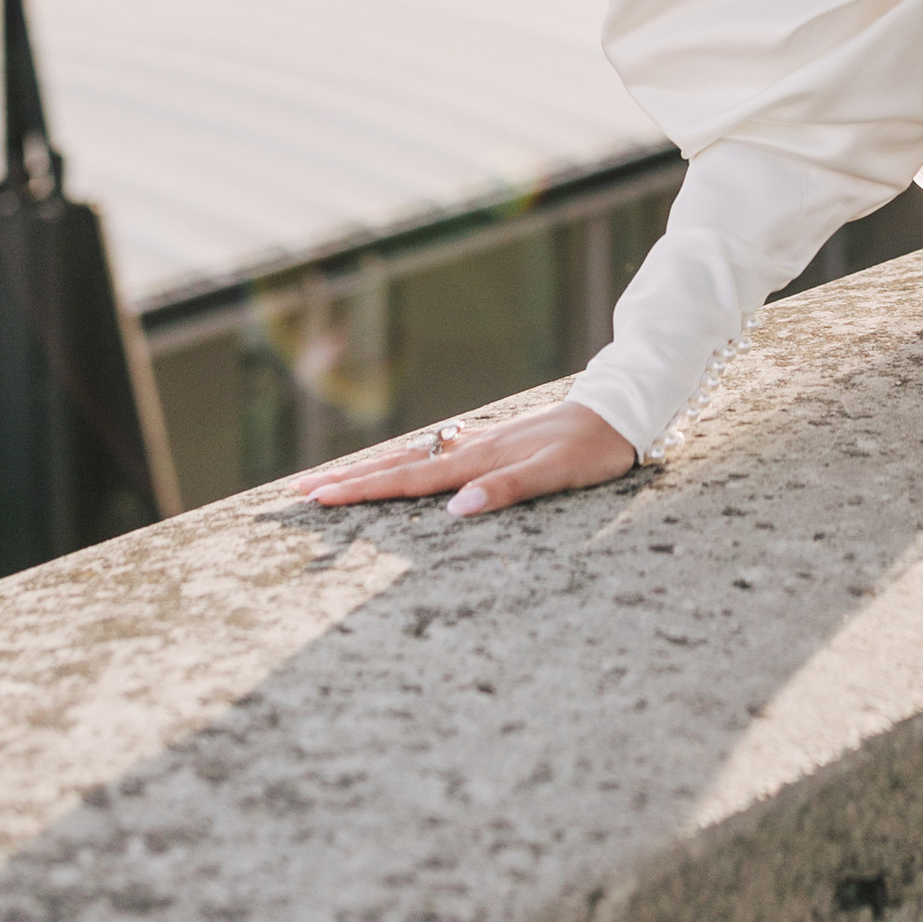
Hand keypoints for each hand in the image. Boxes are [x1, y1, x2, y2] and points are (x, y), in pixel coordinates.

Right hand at [303, 398, 637, 519]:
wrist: (621, 411)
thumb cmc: (593, 448)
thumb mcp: (557, 473)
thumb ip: (508, 490)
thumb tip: (455, 510)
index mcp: (480, 459)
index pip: (409, 479)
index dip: (362, 490)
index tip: (318, 498)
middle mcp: (473, 449)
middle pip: (399, 466)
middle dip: (350, 480)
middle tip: (301, 491)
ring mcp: (483, 443)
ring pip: (415, 458)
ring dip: (374, 470)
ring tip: (336, 479)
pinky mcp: (497, 443)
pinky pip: (440, 453)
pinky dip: (411, 461)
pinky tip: (407, 462)